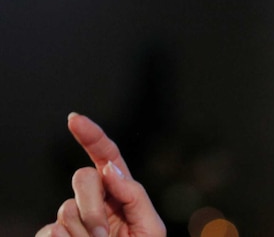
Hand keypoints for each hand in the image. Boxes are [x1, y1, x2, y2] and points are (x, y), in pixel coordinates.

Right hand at [36, 113, 164, 236]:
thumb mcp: (150, 228)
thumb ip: (135, 195)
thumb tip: (110, 168)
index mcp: (120, 194)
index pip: (105, 157)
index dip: (91, 136)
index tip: (74, 119)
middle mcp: (94, 202)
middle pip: (81, 179)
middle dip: (91, 206)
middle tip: (103, 236)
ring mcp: (71, 220)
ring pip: (65, 209)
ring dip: (84, 233)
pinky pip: (51, 231)